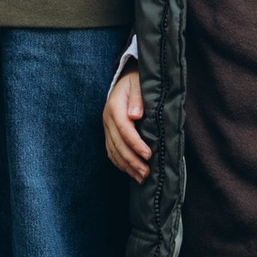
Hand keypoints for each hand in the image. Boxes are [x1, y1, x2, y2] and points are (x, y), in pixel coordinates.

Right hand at [103, 63, 149, 180]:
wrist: (126, 78)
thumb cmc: (136, 81)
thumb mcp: (138, 83)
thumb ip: (137, 98)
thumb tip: (135, 115)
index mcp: (115, 106)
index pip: (124, 129)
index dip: (136, 144)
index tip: (148, 155)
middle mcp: (108, 119)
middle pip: (118, 144)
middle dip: (132, 160)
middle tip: (146, 173)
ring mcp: (107, 127)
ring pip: (113, 151)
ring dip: (127, 166)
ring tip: (141, 177)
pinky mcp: (109, 133)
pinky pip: (111, 151)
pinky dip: (120, 163)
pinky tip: (130, 171)